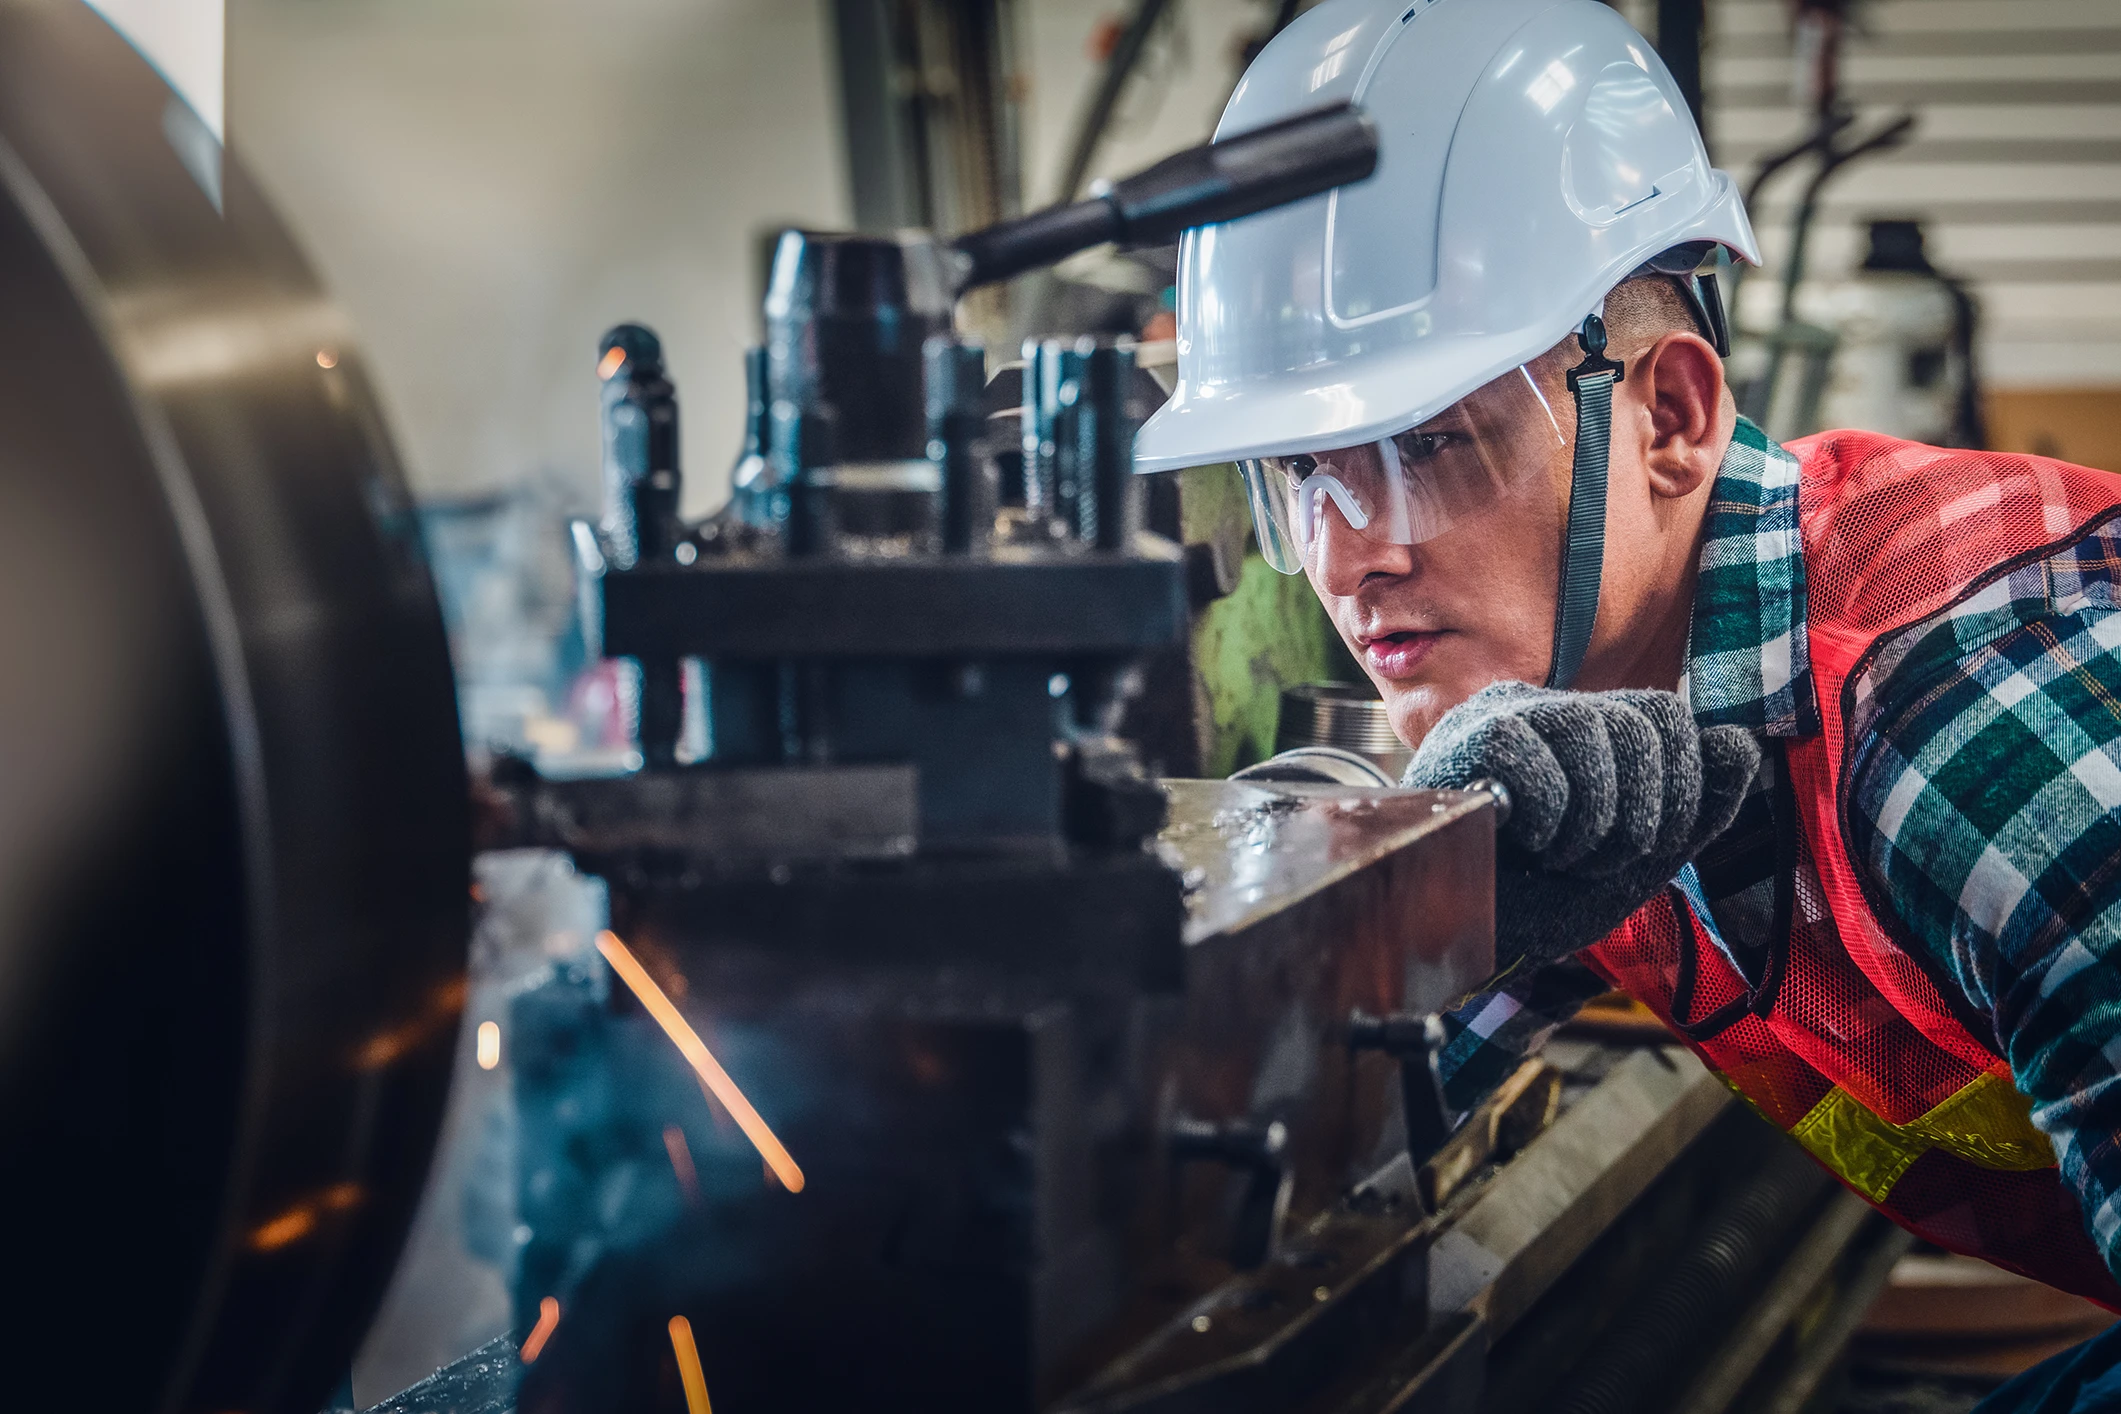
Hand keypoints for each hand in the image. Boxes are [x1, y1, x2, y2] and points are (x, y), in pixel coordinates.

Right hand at [1404, 682, 1759, 967]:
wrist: (1463, 945)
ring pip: (1594, 728)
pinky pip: (1534, 753)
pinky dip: (1547, 815)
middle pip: (1644, 719)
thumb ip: (1695, 808)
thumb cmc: (1536, 902)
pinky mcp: (1464, 741)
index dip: (1681, 785)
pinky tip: (1522, 841)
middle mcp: (1543, 709)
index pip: (1664, 715)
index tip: (1641, 845)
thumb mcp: (1634, 861)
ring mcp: (1501, 717)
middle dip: (1641, 812)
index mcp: (1584, 731)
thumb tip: (1741, 742)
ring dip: (1593, 820)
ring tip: (1559, 855)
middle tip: (1594, 859)